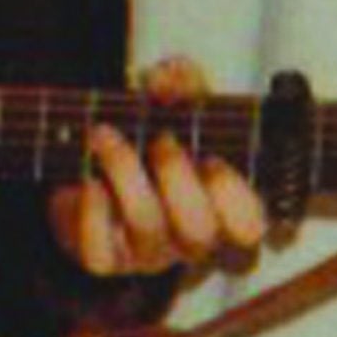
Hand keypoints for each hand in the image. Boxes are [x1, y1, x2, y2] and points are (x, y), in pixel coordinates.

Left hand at [49, 55, 266, 276]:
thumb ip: (180, 82)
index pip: (248, 226)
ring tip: (103, 134)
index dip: (235, 197)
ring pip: (147, 227)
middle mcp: (189, 238)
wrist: (88, 169)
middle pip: (199, 230)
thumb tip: (168, 77)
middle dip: (177, 176)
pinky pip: (100, 251)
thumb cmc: (148, 138)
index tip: (211, 158)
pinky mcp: (105, 259)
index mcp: (219, 208)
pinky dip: (92, 210)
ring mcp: (148, 253)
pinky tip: (88, 180)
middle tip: (159, 137)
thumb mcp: (173, 105)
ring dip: (125, 171)